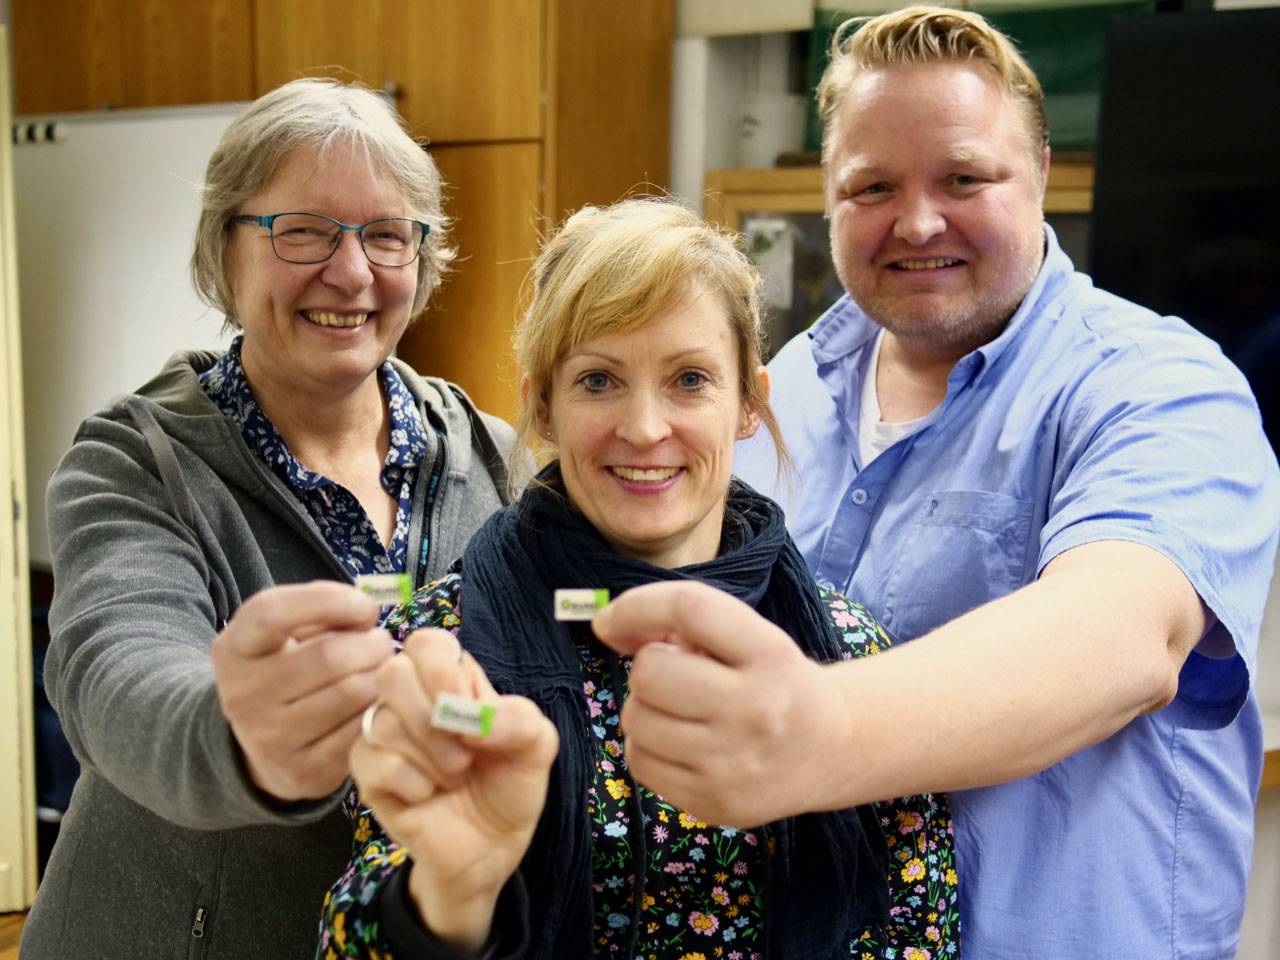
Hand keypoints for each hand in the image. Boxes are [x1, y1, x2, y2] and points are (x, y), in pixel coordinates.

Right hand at [211, 581, 390, 800]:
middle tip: (382, 643)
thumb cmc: (287, 667)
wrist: (263, 739)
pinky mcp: (302, 771)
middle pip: (329, 658)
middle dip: (371, 644)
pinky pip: (361, 730)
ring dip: (381, 676)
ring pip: (352, 693)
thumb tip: (365, 612)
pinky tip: (376, 702)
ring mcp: (269, 739)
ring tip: (380, 670)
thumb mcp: (286, 632)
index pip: (271, 614)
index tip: (365, 606)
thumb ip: (321, 610)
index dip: (327, 601)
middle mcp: (242, 695)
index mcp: (235, 649)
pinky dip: (378, 710)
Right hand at [354, 628, 558, 950]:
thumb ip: (518, 717)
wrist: (491, 849)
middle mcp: (411, 700)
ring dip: (431, 755)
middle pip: (393, 672)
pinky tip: (427, 794)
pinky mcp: (367, 775)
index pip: (426, 642)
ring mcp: (384, 736)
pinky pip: (371, 760)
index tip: (465, 703)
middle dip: (433, 716)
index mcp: (450, 679)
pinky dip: (411, 780)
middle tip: (465, 752)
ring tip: (455, 777)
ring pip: (383, 721)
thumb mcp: (536, 745)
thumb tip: (473, 718)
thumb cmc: (510, 786)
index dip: (441, 669)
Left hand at [592, 581, 851, 826]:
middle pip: (650, 672)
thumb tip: (608, 626)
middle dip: (648, 668)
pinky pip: (639, 762)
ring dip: (643, 709)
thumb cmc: (774, 681)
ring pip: (636, 719)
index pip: (690, 609)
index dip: (635, 607)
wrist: (829, 750)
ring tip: (680, 712)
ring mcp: (735, 763)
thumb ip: (687, 623)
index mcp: (771, 653)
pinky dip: (646, 747)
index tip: (607, 621)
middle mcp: (757, 708)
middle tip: (676, 678)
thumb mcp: (752, 637)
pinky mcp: (715, 802)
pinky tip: (679, 744)